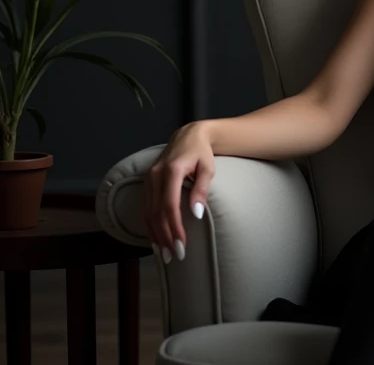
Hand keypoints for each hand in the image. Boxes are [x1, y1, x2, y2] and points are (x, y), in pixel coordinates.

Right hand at [143, 121, 215, 263]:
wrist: (188, 135)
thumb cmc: (202, 153)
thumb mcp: (208, 168)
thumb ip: (202, 189)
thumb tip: (197, 214)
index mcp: (171, 171)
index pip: (169, 205)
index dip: (174, 227)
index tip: (181, 245)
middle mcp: (155, 176)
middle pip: (156, 212)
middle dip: (164, 237)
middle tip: (173, 256)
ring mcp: (148, 179)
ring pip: (147, 213)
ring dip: (155, 235)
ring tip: (164, 254)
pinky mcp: (146, 183)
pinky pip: (145, 208)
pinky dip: (150, 226)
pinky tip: (156, 240)